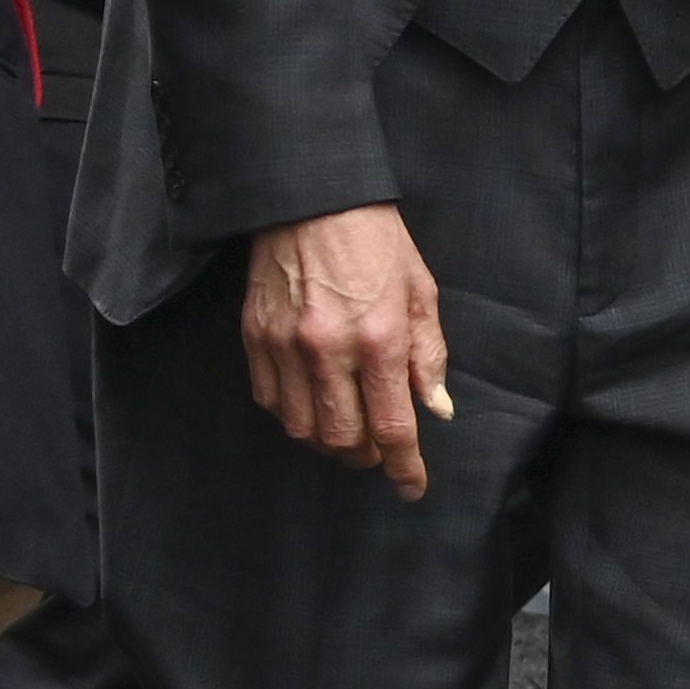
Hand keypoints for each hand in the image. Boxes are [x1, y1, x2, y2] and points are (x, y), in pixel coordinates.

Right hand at [241, 203, 450, 497]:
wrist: (313, 201)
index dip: (404, 467)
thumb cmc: (377, 242)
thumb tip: (434, 409)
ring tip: (348, 426)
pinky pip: (272, 402)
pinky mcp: (255, 340)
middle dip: (365, 456)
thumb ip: (429, 355)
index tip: (412, 487)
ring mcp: (285, 347)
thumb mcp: (421, 292)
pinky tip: (314, 401)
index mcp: (380, 338)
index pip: (393, 425)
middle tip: (379, 448)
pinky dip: (295, 415)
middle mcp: (329, 350)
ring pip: (303, 429)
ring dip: (329, 440)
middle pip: (342, 439)